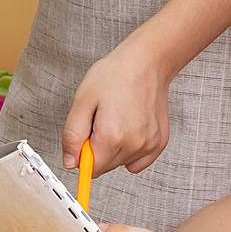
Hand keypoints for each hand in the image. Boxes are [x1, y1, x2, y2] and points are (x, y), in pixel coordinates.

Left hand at [62, 44, 172, 173]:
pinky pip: (138, 162)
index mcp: (113, 135)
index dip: (83, 153)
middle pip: (106, 167)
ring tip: (116, 120)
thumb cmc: (116, 75)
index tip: (85, 135)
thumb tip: (70, 162)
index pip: (91, 168)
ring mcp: (150, 144)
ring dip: (114, 149)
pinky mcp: (160, 142)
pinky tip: (129, 129)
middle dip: (98, 149)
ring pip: (121, 163)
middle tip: (100, 121)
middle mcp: (134, 144)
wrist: (146, 62)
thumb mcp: (82, 100)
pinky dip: (131, 151)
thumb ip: (72, 135)